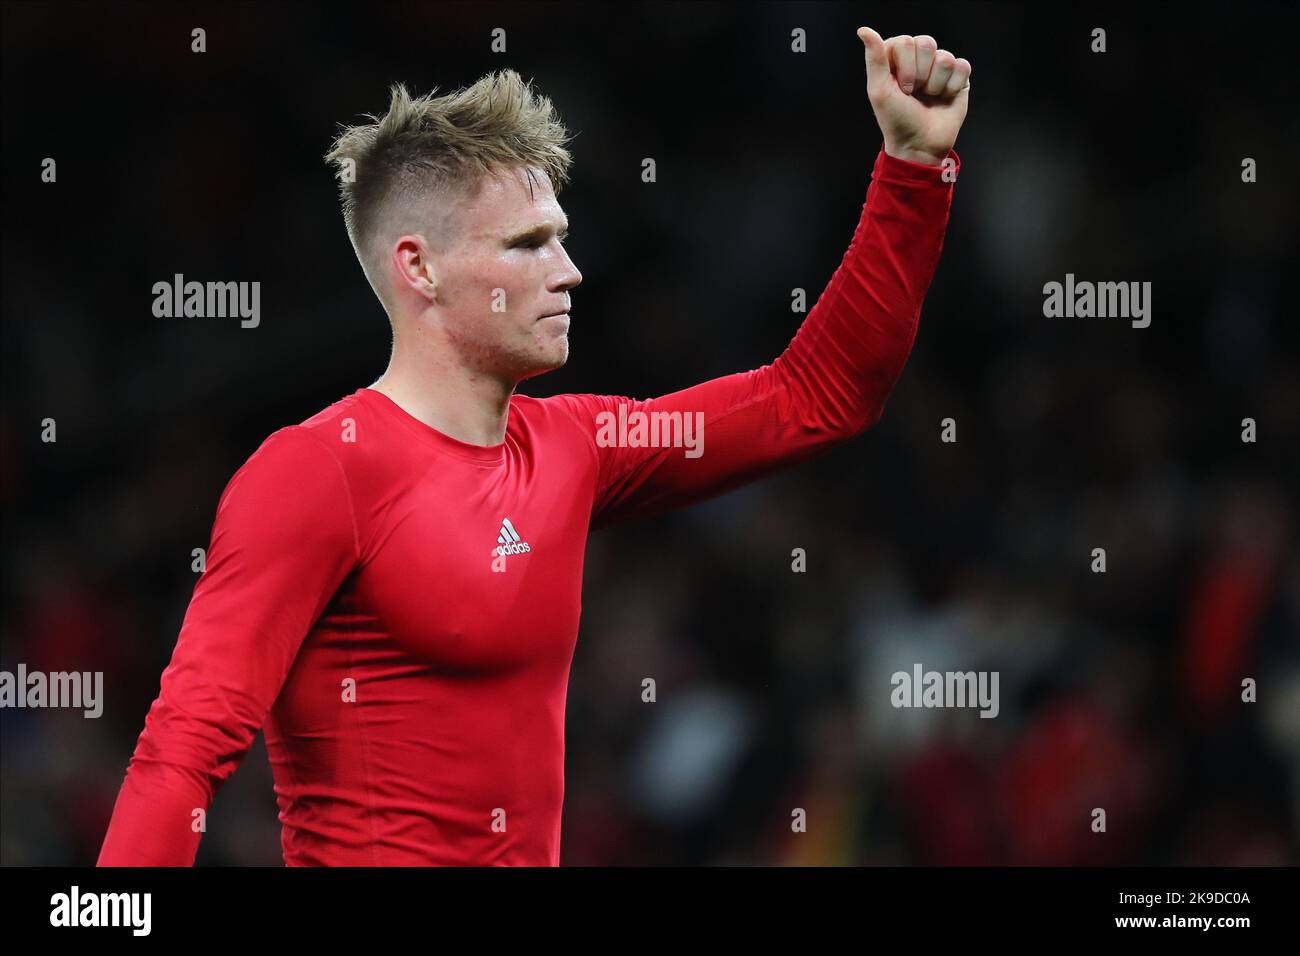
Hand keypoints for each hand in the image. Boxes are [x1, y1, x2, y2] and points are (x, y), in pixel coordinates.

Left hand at [857, 27, 970, 166]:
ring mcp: (939, 67)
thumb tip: (864, 30)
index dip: (905, 68)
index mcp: (896, 58)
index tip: (901, 90)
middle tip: (914, 94)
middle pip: (927, 43)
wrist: (920, 145)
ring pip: (944, 57)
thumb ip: (874, 58)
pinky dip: (952, 86)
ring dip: (936, 84)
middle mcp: (918, 59)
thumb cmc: (896, 120)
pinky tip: (944, 97)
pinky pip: (962, 66)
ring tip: (928, 97)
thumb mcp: (878, 90)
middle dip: (920, 75)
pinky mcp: (958, 76)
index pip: (905, 42)